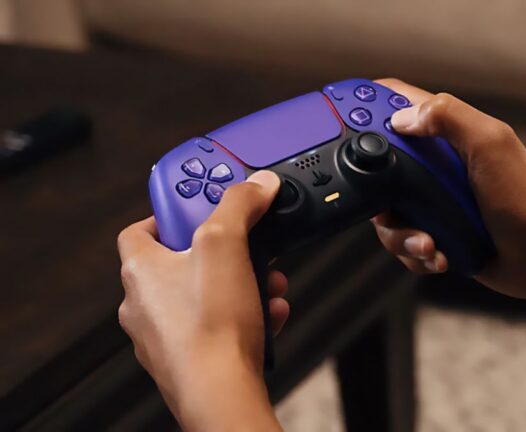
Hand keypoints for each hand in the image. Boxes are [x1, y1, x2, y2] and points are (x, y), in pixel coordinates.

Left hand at [117, 171, 285, 430]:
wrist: (220, 392)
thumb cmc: (209, 326)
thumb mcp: (227, 245)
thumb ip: (240, 205)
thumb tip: (256, 183)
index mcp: (141, 270)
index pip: (141, 228)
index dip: (172, 213)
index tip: (202, 205)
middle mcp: (145, 303)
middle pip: (183, 261)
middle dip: (225, 251)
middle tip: (249, 245)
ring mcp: (165, 334)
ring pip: (205, 295)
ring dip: (240, 283)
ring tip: (268, 284)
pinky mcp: (189, 357)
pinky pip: (217, 324)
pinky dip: (243, 314)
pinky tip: (268, 313)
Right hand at [372, 79, 525, 377]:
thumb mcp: (491, 143)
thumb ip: (448, 117)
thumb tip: (401, 118)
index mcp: (447, 133)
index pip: (396, 104)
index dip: (365, 107)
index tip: (342, 124)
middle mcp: (435, 165)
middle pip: (377, 166)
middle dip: (376, 192)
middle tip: (389, 205)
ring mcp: (433, 202)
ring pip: (386, 213)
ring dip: (401, 234)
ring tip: (429, 242)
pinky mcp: (435, 234)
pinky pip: (404, 244)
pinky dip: (416, 254)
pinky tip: (440, 256)